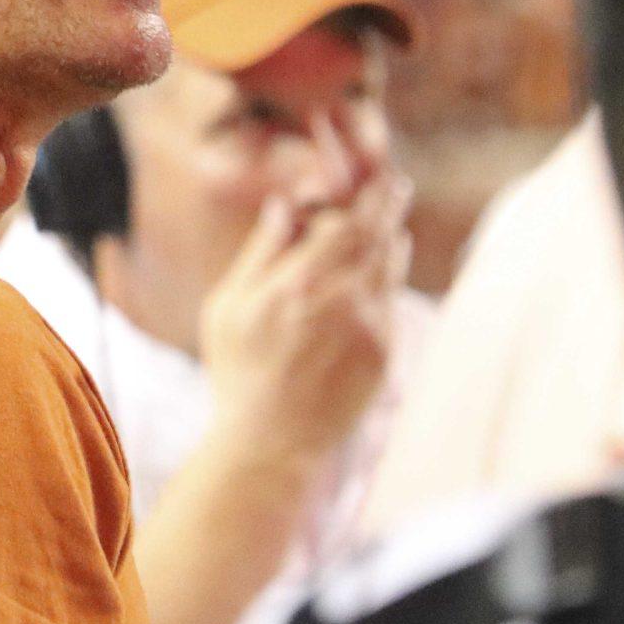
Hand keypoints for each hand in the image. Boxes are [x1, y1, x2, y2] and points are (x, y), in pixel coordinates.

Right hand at [196, 163, 413, 471]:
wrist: (271, 444)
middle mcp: (339, 298)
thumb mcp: (228, 307)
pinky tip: (379, 272)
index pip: (346, 219)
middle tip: (395, 185)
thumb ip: (261, 252)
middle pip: (379, 234)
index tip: (369, 180)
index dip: (364, 196)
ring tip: (388, 225)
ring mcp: (367, 326)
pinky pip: (393, 299)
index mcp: (296, 281)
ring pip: (392, 264)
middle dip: (389, 205)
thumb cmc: (237, 374)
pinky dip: (389, 277)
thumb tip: (286, 205)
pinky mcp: (383, 352)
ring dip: (392, 238)